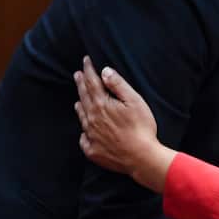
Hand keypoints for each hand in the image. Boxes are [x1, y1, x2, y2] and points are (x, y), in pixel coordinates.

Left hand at [74, 56, 173, 191]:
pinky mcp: (93, 150)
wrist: (141, 157)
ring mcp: (91, 136)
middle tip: (77, 74)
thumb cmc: (141, 128)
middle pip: (84, 97)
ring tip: (78, 100)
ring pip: (82, 117)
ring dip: (80, 105)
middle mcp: (92, 119)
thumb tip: (105, 71)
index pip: (91, 82)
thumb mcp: (134, 101)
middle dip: (81, 84)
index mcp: (102, 105)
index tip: (86, 60)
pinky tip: (85, 130)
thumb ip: (118, 85)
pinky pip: (84, 138)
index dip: (88, 70)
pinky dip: (83, 131)